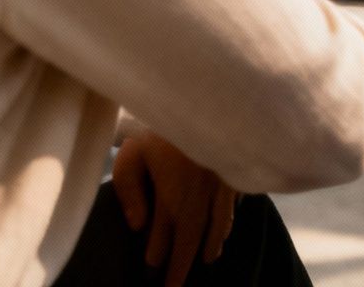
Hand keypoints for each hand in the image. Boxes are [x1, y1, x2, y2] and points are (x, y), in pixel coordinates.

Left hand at [111, 130, 237, 286]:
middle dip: (183, 264)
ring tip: (207, 261)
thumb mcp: (130, 155)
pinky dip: (228, 220)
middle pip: (193, 237)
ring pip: (217, 223)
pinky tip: (225, 228)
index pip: (166, 236)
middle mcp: (201, 195)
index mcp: (174, 194)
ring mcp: (220, 183)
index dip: (160, 257)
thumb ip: (130, 192)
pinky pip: (233, 203)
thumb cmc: (156, 123)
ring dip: (210, 245)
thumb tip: (139, 226)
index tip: (152, 271)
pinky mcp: (232, 169)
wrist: (199, 94)